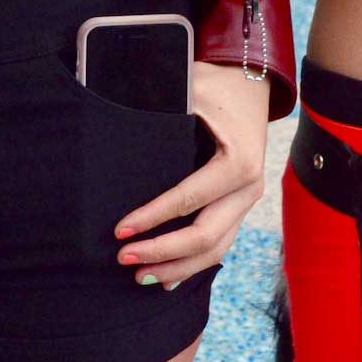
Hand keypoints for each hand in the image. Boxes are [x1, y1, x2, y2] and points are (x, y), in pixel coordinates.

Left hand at [112, 59, 269, 289]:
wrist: (251, 82)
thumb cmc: (215, 82)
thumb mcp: (190, 85)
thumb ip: (159, 99)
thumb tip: (110, 107)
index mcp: (238, 162)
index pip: (188, 200)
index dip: (152, 218)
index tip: (120, 230)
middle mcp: (249, 188)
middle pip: (205, 237)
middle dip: (162, 252)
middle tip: (123, 259)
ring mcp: (247, 200)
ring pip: (215, 249)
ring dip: (177, 267)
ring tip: (140, 276)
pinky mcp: (240, 205)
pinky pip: (220, 243)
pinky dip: (194, 264)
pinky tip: (168, 279)